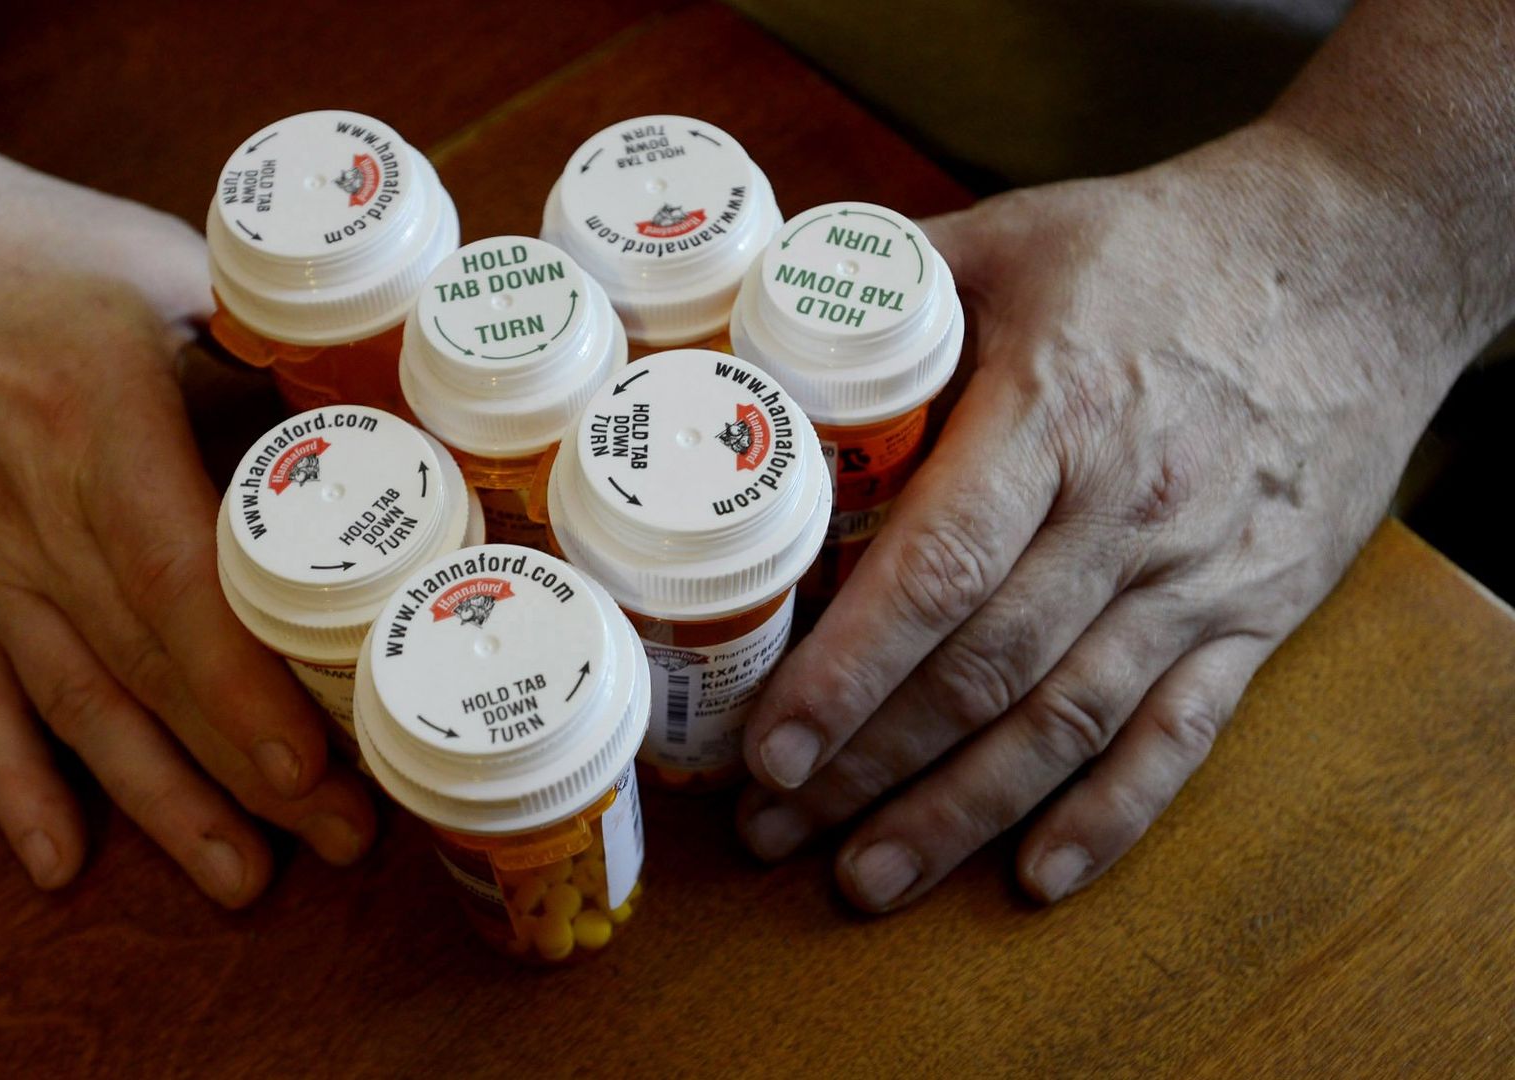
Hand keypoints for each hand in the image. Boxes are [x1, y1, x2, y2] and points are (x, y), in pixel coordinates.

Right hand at [0, 129, 373, 904]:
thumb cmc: (22, 246)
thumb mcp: (161, 264)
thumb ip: (266, 343)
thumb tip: (392, 417)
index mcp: (97, 421)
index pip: (174, 580)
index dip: (240, 683)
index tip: (312, 764)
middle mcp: (32, 512)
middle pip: (149, 667)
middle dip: (248, 770)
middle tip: (345, 840)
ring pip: (78, 705)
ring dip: (160, 803)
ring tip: (241, 883)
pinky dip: (15, 785)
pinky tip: (57, 864)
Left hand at [737, 122, 1466, 909]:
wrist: (1361, 262)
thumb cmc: (1164, 249)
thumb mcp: (1015, 236)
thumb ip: (884, 286)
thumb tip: (751, 325)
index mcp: (1057, 411)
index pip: (940, 566)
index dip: (851, 670)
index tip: (773, 745)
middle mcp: (1131, 510)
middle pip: (985, 669)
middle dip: (868, 763)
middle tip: (770, 827)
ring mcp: (1201, 574)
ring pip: (1067, 721)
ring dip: (960, 813)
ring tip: (864, 878)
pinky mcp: (1258, 612)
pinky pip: (1181, 734)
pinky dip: (1110, 815)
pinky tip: (1035, 876)